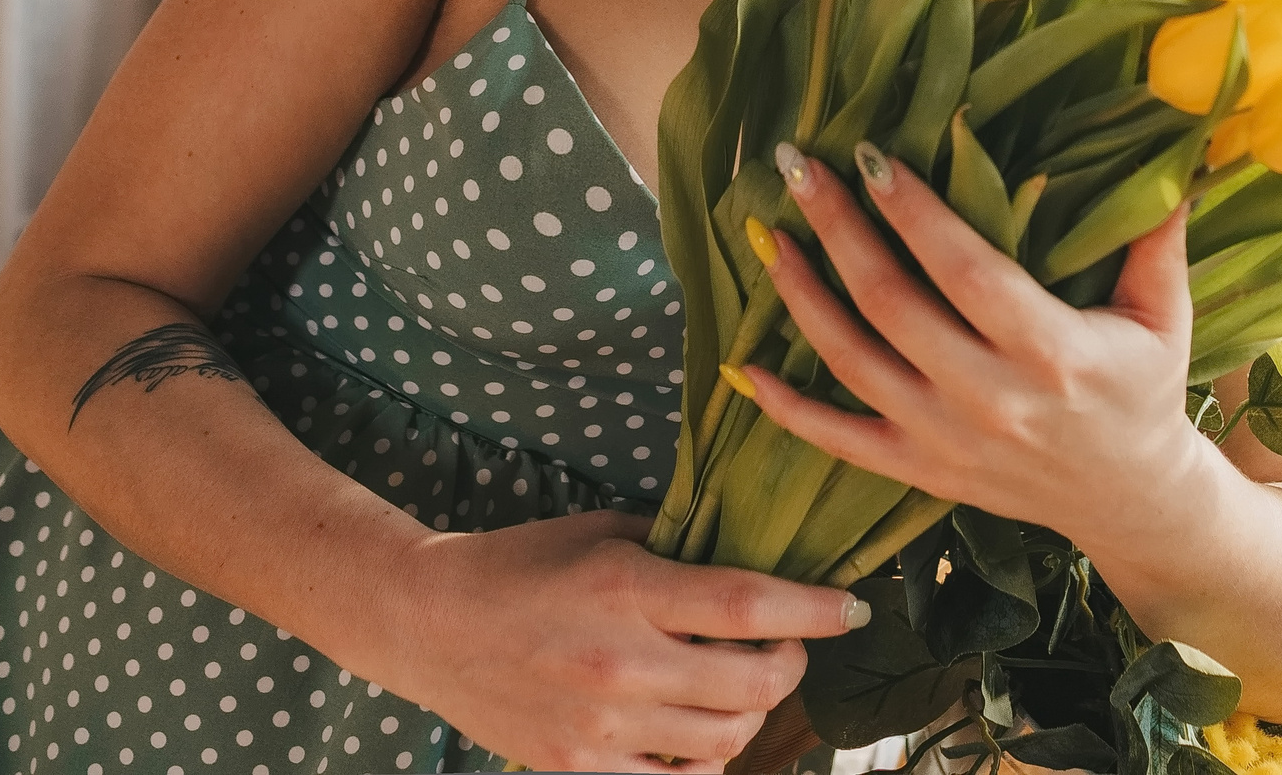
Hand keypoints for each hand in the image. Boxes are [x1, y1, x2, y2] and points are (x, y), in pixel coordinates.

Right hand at [388, 507, 864, 772]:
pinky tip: (700, 733)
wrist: (430, 623)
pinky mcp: (580, 770)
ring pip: (725, 738)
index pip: (750, 604)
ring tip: (740, 683)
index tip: (851, 606)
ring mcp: (602, 726)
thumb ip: (678, 547)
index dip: (815, 609)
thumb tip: (755, 557)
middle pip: (753, 682)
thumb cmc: (521, 564)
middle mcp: (622, 661)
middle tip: (789, 644)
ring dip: (751, 711)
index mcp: (628, 587)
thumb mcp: (603, 531)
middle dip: (791, 662)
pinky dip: (705, 762)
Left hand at [742, 139, 1216, 544]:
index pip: (967, 270)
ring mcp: (948, 441)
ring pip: (854, 362)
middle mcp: (992, 399)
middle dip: (838, 228)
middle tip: (796, 166)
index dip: (913, 212)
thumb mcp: (1164, 314)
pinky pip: (840, 440)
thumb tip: (1172, 150)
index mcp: (1053, 352)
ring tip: (766, 233)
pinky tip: (743, 363)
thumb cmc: (1144, 390)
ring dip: (800, 297)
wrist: (1132, 503)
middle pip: (893, 304)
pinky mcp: (922, 472)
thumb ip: (1157, 234)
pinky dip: (786, 407)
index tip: (869, 154)